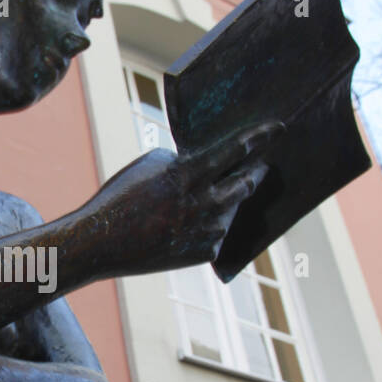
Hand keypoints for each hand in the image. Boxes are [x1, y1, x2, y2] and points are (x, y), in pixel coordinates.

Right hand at [89, 123, 280, 277]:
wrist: (102, 243)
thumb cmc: (122, 198)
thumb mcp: (152, 165)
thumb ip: (186, 161)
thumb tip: (212, 164)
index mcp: (190, 174)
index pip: (237, 149)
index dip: (261, 136)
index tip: (279, 128)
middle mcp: (206, 203)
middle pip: (247, 181)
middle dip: (256, 172)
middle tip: (260, 167)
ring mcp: (209, 231)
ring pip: (232, 209)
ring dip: (225, 201)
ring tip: (200, 202)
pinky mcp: (206, 253)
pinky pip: (218, 233)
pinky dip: (209, 227)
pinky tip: (186, 228)